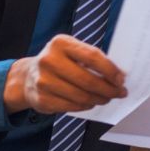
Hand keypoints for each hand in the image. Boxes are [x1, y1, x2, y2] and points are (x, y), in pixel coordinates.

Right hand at [4, 33, 126, 114]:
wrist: (28, 76)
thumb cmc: (58, 62)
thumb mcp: (71, 51)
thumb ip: (92, 59)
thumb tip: (118, 75)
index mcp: (60, 43)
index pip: (92, 57)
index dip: (110, 70)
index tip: (121, 79)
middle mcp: (49, 60)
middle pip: (87, 80)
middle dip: (108, 89)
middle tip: (119, 93)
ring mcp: (43, 81)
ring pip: (81, 96)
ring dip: (99, 99)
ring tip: (106, 98)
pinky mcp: (42, 99)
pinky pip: (72, 106)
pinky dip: (86, 106)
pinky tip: (91, 102)